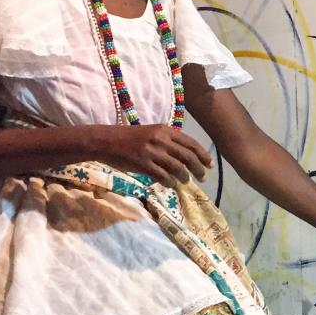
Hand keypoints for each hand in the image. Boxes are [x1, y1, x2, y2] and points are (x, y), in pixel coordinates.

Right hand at [96, 124, 212, 184]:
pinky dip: (169, 182)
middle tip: (203, 177)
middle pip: (187, 156)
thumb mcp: (151, 133)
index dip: (203, 155)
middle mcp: (160, 139)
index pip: (191, 143)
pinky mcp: (142, 163)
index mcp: (165, 130)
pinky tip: (170, 184)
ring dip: (184, 177)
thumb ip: (168, 141)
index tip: (210, 165)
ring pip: (177, 167)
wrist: (106, 141)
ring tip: (185, 181)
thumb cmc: (129, 138)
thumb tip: (185, 157)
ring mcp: (151, 152)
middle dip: (198, 168)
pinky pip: (162, 176)